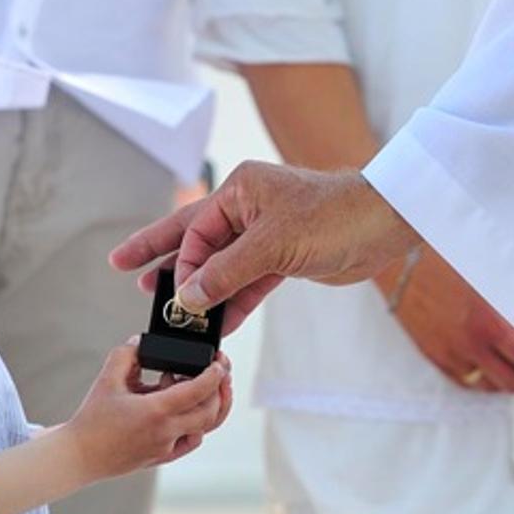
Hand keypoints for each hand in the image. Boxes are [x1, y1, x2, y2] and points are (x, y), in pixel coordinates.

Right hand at [65, 342, 232, 481]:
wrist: (80, 455)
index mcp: (156, 411)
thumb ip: (126, 355)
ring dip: (211, 407)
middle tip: (218, 372)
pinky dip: (197, 425)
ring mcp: (166, 447)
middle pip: (210, 411)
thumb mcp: (107, 379)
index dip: (214, 375)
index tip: (219, 362)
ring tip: (205, 389)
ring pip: (205, 428)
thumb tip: (142, 341)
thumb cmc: (92, 420)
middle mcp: (166, 432)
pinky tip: (185, 411)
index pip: (198, 391)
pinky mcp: (163, 456)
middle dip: (220, 389)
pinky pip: (191, 441)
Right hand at [110, 161, 419, 334]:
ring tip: (171, 311)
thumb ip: (227, 272)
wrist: (385, 225)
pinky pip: (248, 282)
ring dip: (200, 289)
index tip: (173, 294)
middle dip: (165, 259)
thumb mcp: (273, 244)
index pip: (195, 227)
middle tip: (128, 273)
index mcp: (241, 191)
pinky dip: (233, 302)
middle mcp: (249, 209)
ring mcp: (266, 235)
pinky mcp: (284, 259)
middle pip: (196, 239)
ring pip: (222, 265)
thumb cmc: (333, 216)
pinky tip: (217, 323)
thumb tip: (190, 297)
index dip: (180, 262)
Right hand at [376, 250, 513, 392]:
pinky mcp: (433, 355)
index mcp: (489, 321)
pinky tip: (492, 367)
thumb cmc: (446, 256)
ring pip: (490, 386)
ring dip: (509, 380)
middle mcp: (470, 343)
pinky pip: (465, 382)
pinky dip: (483, 380)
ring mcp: (449, 353)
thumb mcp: (490, 272)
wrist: (397, 258)